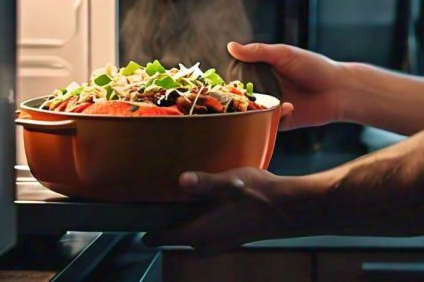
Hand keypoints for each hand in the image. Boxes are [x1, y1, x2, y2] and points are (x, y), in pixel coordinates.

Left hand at [142, 168, 319, 252]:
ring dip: (184, 226)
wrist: (288, 209)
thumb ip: (205, 183)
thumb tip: (182, 180)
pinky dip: (199, 225)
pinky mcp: (232, 239)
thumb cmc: (259, 195)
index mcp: (200, 232)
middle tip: (156, 205)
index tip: (135, 219)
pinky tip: (205, 207)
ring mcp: (220, 243)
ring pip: (191, 239)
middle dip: (165, 227)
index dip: (148, 230)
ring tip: (178, 205)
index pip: (163, 237)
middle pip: (176, 240)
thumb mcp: (230, 183)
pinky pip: (206, 236)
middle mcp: (206, 243)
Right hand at [228, 42, 344, 129]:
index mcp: (265, 70)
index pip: (239, 75)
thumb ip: (258, 52)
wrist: (339, 90)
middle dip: (240, 97)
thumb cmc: (314, 67)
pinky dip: (272, 118)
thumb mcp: (284, 54)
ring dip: (255, 110)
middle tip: (239, 96)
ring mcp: (273, 106)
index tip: (223, 80)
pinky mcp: (281, 122)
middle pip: (243, 96)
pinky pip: (267, 124)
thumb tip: (231, 46)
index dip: (232, 77)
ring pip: (252, 113)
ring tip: (262, 103)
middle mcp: (266, 88)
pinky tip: (289, 106)